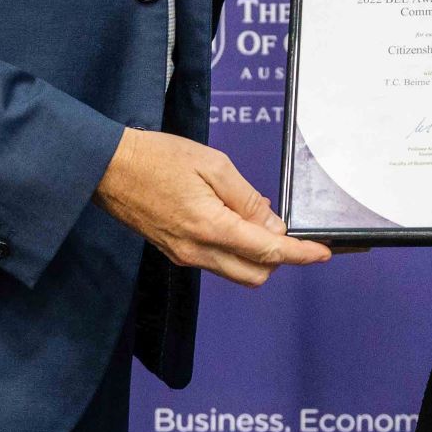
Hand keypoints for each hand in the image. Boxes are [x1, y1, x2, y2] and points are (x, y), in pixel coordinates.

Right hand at [94, 127, 332, 286]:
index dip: (300, 254)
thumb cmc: (157, 158)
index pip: (267, 252)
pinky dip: (234, 249)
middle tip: (278, 224)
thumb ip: (245, 199)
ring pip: (236, 271)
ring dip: (255, 254)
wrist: (109, 168)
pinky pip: (216, 262)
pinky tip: (230, 219)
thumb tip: (271, 225)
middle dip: (277, 256)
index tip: (322, 254)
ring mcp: (184, 256)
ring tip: (250, 215)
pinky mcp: (176, 253)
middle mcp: (197, 251)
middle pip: (256, 274)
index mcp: (209, 226)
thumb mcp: (212, 165)